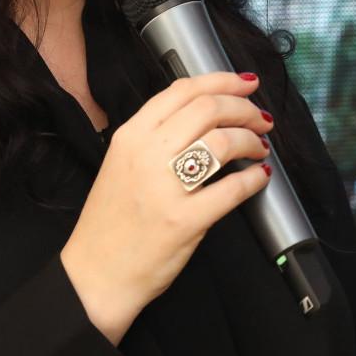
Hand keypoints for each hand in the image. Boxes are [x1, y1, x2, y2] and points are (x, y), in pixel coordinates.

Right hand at [61, 71, 274, 344]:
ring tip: (260, 148)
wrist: (96, 274)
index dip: (221, 81)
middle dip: (245, 109)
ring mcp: (165, 187)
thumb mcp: (122, 163)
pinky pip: (232, 189)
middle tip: (260, 119)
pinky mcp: (185, 220)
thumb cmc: (112, 221)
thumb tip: (205, 111)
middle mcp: (147, 153)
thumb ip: (155, 135)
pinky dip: (254, 180)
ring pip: (224, 141)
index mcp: (131, 135)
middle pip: (209, 109)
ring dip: (252, 140)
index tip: (245, 84)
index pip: (182, 90)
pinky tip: (259, 178)